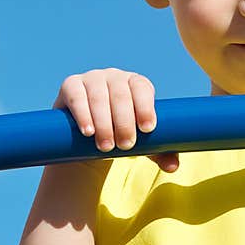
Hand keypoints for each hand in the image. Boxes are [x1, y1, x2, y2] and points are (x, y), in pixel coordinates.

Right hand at [55, 68, 179, 172]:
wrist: (87, 135)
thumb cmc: (121, 134)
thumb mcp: (141, 142)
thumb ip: (160, 153)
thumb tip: (173, 167)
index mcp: (135, 83)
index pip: (142, 88)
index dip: (146, 106)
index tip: (147, 129)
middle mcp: (115, 77)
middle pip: (121, 95)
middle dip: (125, 122)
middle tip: (126, 146)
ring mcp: (92, 78)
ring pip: (99, 97)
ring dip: (104, 123)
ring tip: (107, 147)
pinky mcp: (71, 85)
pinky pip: (77, 96)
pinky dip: (83, 114)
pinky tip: (88, 131)